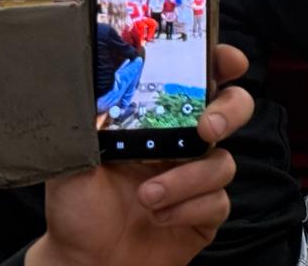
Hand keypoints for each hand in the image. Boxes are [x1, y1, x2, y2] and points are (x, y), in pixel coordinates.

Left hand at [27, 45, 253, 265]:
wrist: (82, 263)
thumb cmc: (76, 207)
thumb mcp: (74, 155)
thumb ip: (91, 119)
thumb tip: (94, 80)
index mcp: (156, 119)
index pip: (197, 78)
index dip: (220, 62)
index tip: (227, 61)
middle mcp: (184, 143)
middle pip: (233, 108)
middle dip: (230, 111)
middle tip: (207, 128)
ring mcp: (198, 179)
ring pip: (224, 162)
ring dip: (187, 179)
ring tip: (147, 197)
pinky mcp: (205, 213)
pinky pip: (218, 202)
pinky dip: (188, 209)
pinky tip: (158, 218)